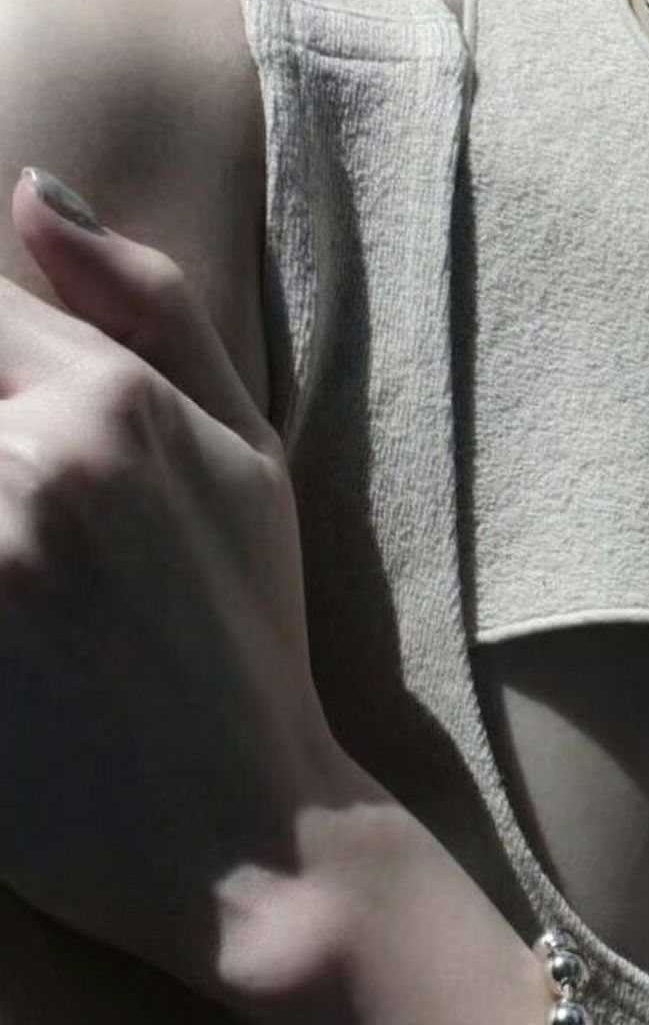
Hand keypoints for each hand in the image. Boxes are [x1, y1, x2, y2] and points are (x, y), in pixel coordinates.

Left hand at [0, 165, 373, 997]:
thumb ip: (148, 304)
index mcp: (108, 403)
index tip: (5, 409)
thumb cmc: (249, 631)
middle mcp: (28, 465)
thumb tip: (34, 191)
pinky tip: (10, 615)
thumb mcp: (248, 450)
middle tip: (26, 524)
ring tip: (22, 571)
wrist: (248, 834)